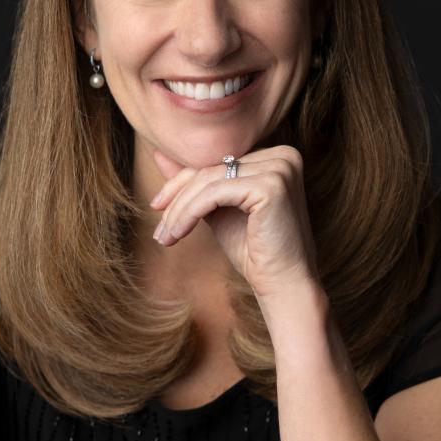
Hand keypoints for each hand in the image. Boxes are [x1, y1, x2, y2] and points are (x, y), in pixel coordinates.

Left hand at [150, 145, 321, 300]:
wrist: (284, 285)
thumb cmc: (254, 250)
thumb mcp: (218, 210)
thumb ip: (195, 183)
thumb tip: (159, 156)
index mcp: (275, 156)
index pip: (216, 162)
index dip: (181, 184)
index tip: (156, 206)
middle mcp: (282, 156)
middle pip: (211, 169)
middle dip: (177, 198)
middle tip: (159, 229)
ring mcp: (279, 168)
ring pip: (208, 181)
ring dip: (179, 210)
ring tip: (164, 236)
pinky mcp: (271, 185)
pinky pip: (214, 193)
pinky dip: (189, 213)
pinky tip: (177, 234)